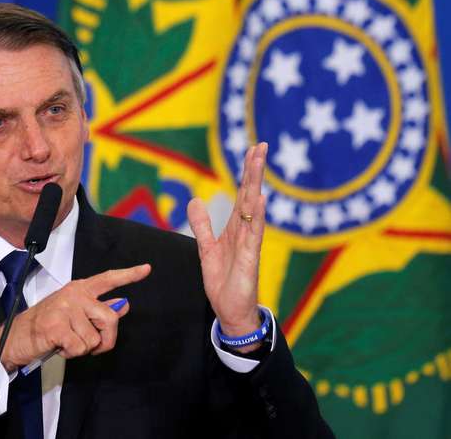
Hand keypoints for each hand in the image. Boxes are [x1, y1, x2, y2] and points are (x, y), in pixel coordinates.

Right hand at [0, 264, 150, 371]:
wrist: (13, 338)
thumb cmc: (45, 327)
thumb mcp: (73, 315)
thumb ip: (98, 310)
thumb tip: (124, 305)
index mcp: (79, 289)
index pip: (107, 279)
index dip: (129, 275)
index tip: (147, 268)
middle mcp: (74, 294)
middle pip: (110, 319)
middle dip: (105, 340)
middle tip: (87, 345)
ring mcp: (65, 308)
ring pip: (94, 339)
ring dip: (82, 349)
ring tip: (64, 341)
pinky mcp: (57, 325)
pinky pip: (80, 348)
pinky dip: (70, 353)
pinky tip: (57, 345)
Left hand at [187, 143, 267, 351]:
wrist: (231, 311)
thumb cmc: (224, 282)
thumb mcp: (206, 249)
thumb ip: (202, 225)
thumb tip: (195, 200)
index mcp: (236, 229)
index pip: (242, 195)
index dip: (246, 173)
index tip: (253, 150)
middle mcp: (246, 232)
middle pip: (250, 195)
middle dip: (254, 171)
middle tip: (261, 145)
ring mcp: (250, 244)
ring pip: (254, 209)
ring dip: (256, 185)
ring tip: (259, 162)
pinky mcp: (250, 258)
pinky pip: (254, 234)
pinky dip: (257, 216)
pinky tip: (259, 199)